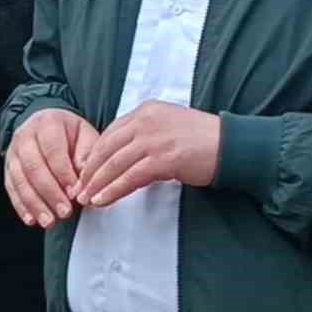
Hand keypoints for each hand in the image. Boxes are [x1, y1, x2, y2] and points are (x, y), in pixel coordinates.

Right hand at [4, 108, 98, 227]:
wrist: (49, 125)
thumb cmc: (71, 134)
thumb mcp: (86, 137)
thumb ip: (88, 157)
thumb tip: (84, 182)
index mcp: (47, 123)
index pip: (53, 151)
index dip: (64, 174)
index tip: (76, 193)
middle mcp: (25, 136)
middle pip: (33, 167)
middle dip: (49, 193)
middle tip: (65, 212)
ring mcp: (13, 152)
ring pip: (19, 179)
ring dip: (34, 203)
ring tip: (49, 221)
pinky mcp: (8, 167)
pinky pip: (11, 188)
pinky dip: (21, 205)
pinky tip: (31, 219)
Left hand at [74, 101, 219, 208]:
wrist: (234, 146)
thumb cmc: (202, 140)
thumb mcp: (167, 127)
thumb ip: (143, 135)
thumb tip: (120, 156)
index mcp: (145, 111)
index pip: (109, 133)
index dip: (94, 155)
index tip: (84, 172)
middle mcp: (145, 121)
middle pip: (107, 148)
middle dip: (89, 171)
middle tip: (78, 188)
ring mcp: (154, 139)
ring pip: (115, 164)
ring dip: (97, 183)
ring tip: (86, 199)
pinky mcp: (164, 158)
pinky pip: (130, 177)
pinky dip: (113, 189)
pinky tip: (103, 200)